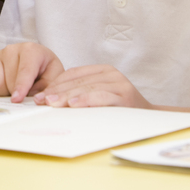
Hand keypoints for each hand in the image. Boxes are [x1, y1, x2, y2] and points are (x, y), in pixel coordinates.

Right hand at [0, 42, 64, 101]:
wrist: (35, 60)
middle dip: (15, 93)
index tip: (17, 100)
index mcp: (30, 50)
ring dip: (3, 92)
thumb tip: (34, 99)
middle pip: (8, 82)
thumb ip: (47, 88)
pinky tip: (1, 88)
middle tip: (23, 92)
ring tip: (13, 89)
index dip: (21, 87)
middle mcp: (10, 50)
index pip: (24, 71)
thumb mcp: (53, 76)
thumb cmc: (45, 69)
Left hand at [35, 64, 150, 108]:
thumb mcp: (99, 95)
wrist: (149, 118)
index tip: (41, 95)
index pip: (73, 74)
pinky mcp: (125, 96)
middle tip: (41, 101)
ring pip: (87, 88)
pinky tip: (73, 104)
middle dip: (57, 91)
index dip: (55, 84)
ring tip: (52, 103)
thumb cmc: (120, 108)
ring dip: (67, 96)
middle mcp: (112, 74)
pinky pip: (101, 96)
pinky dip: (86, 100)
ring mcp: (119, 84)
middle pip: (78, 81)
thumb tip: (51, 98)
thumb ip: (81, 92)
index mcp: (103, 70)